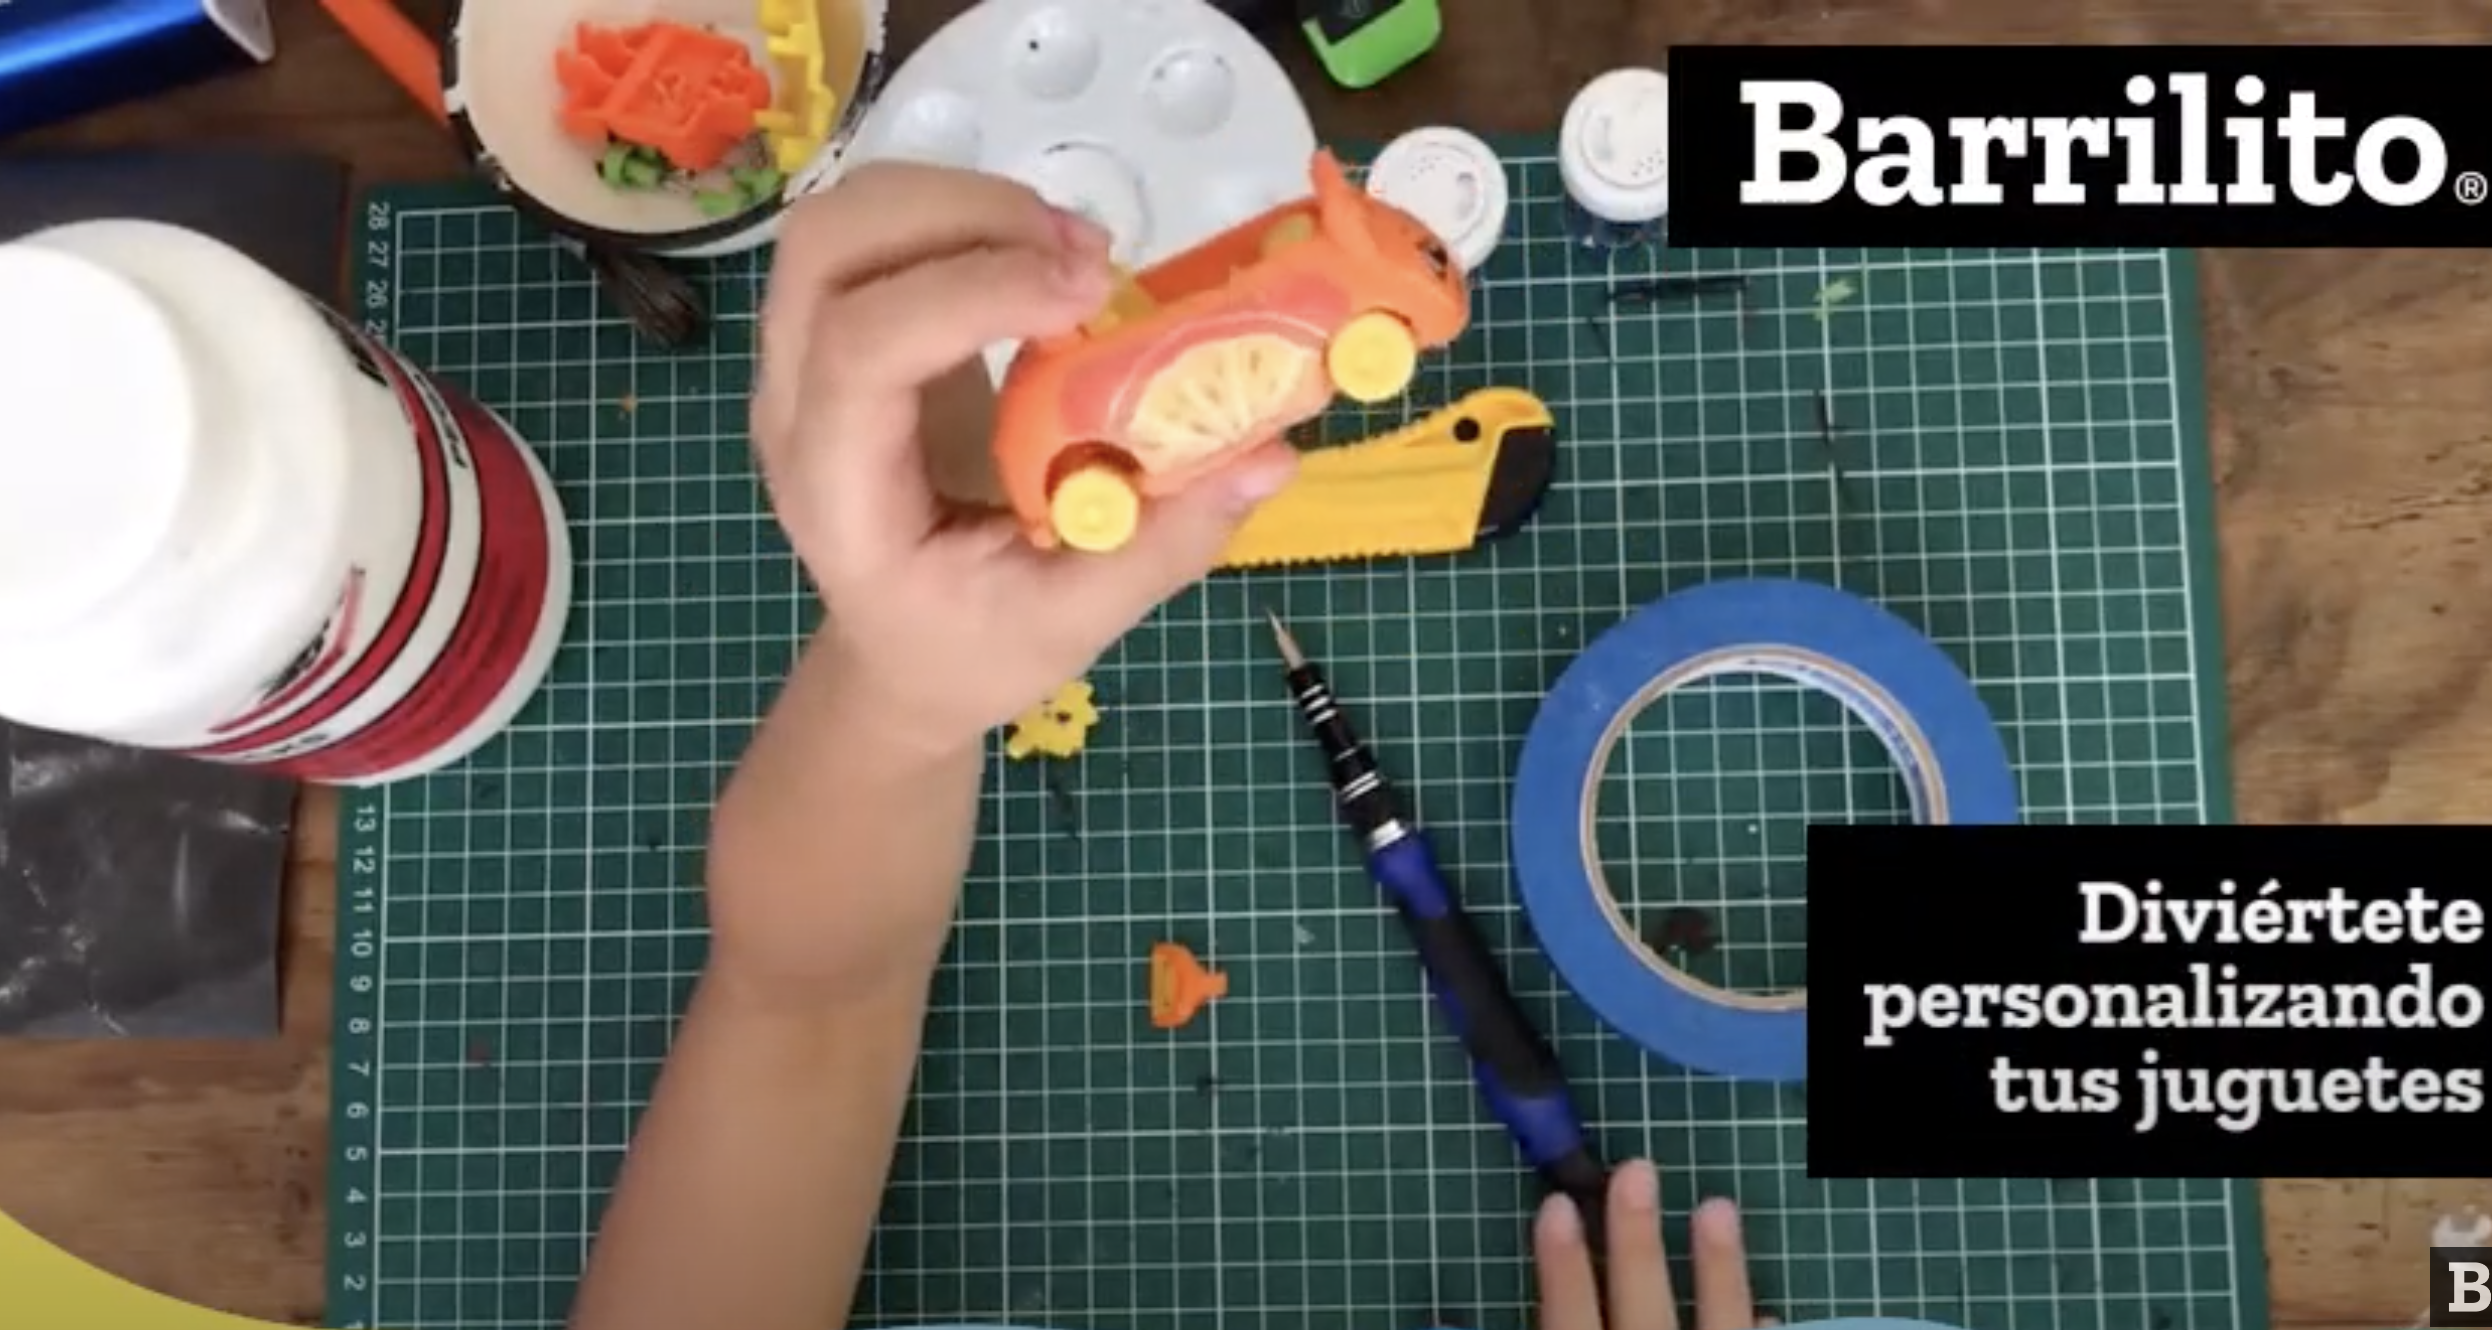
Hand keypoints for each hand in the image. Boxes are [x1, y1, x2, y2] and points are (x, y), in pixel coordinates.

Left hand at [750, 162, 1299, 760]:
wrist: (902, 656)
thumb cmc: (972, 648)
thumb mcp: (1074, 621)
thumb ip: (1164, 541)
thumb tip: (1269, 456)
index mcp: (839, 494)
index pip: (862, 350)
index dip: (972, 293)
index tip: (1092, 293)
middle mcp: (796, 411)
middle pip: (832, 249)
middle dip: (960, 214)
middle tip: (1085, 257)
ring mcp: (805, 363)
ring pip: (847, 220)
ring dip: (964, 201)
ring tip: (1074, 253)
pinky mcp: (841, 332)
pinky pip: (881, 233)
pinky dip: (963, 217)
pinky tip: (1045, 264)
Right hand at [1537, 1160, 1771, 1329]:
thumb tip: (1477, 1319)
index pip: (1569, 1316)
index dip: (1563, 1263)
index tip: (1557, 1204)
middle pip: (1640, 1305)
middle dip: (1637, 1240)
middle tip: (1637, 1170)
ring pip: (1716, 1322)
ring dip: (1718, 1267)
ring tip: (1717, 1206)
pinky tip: (1766, 1313)